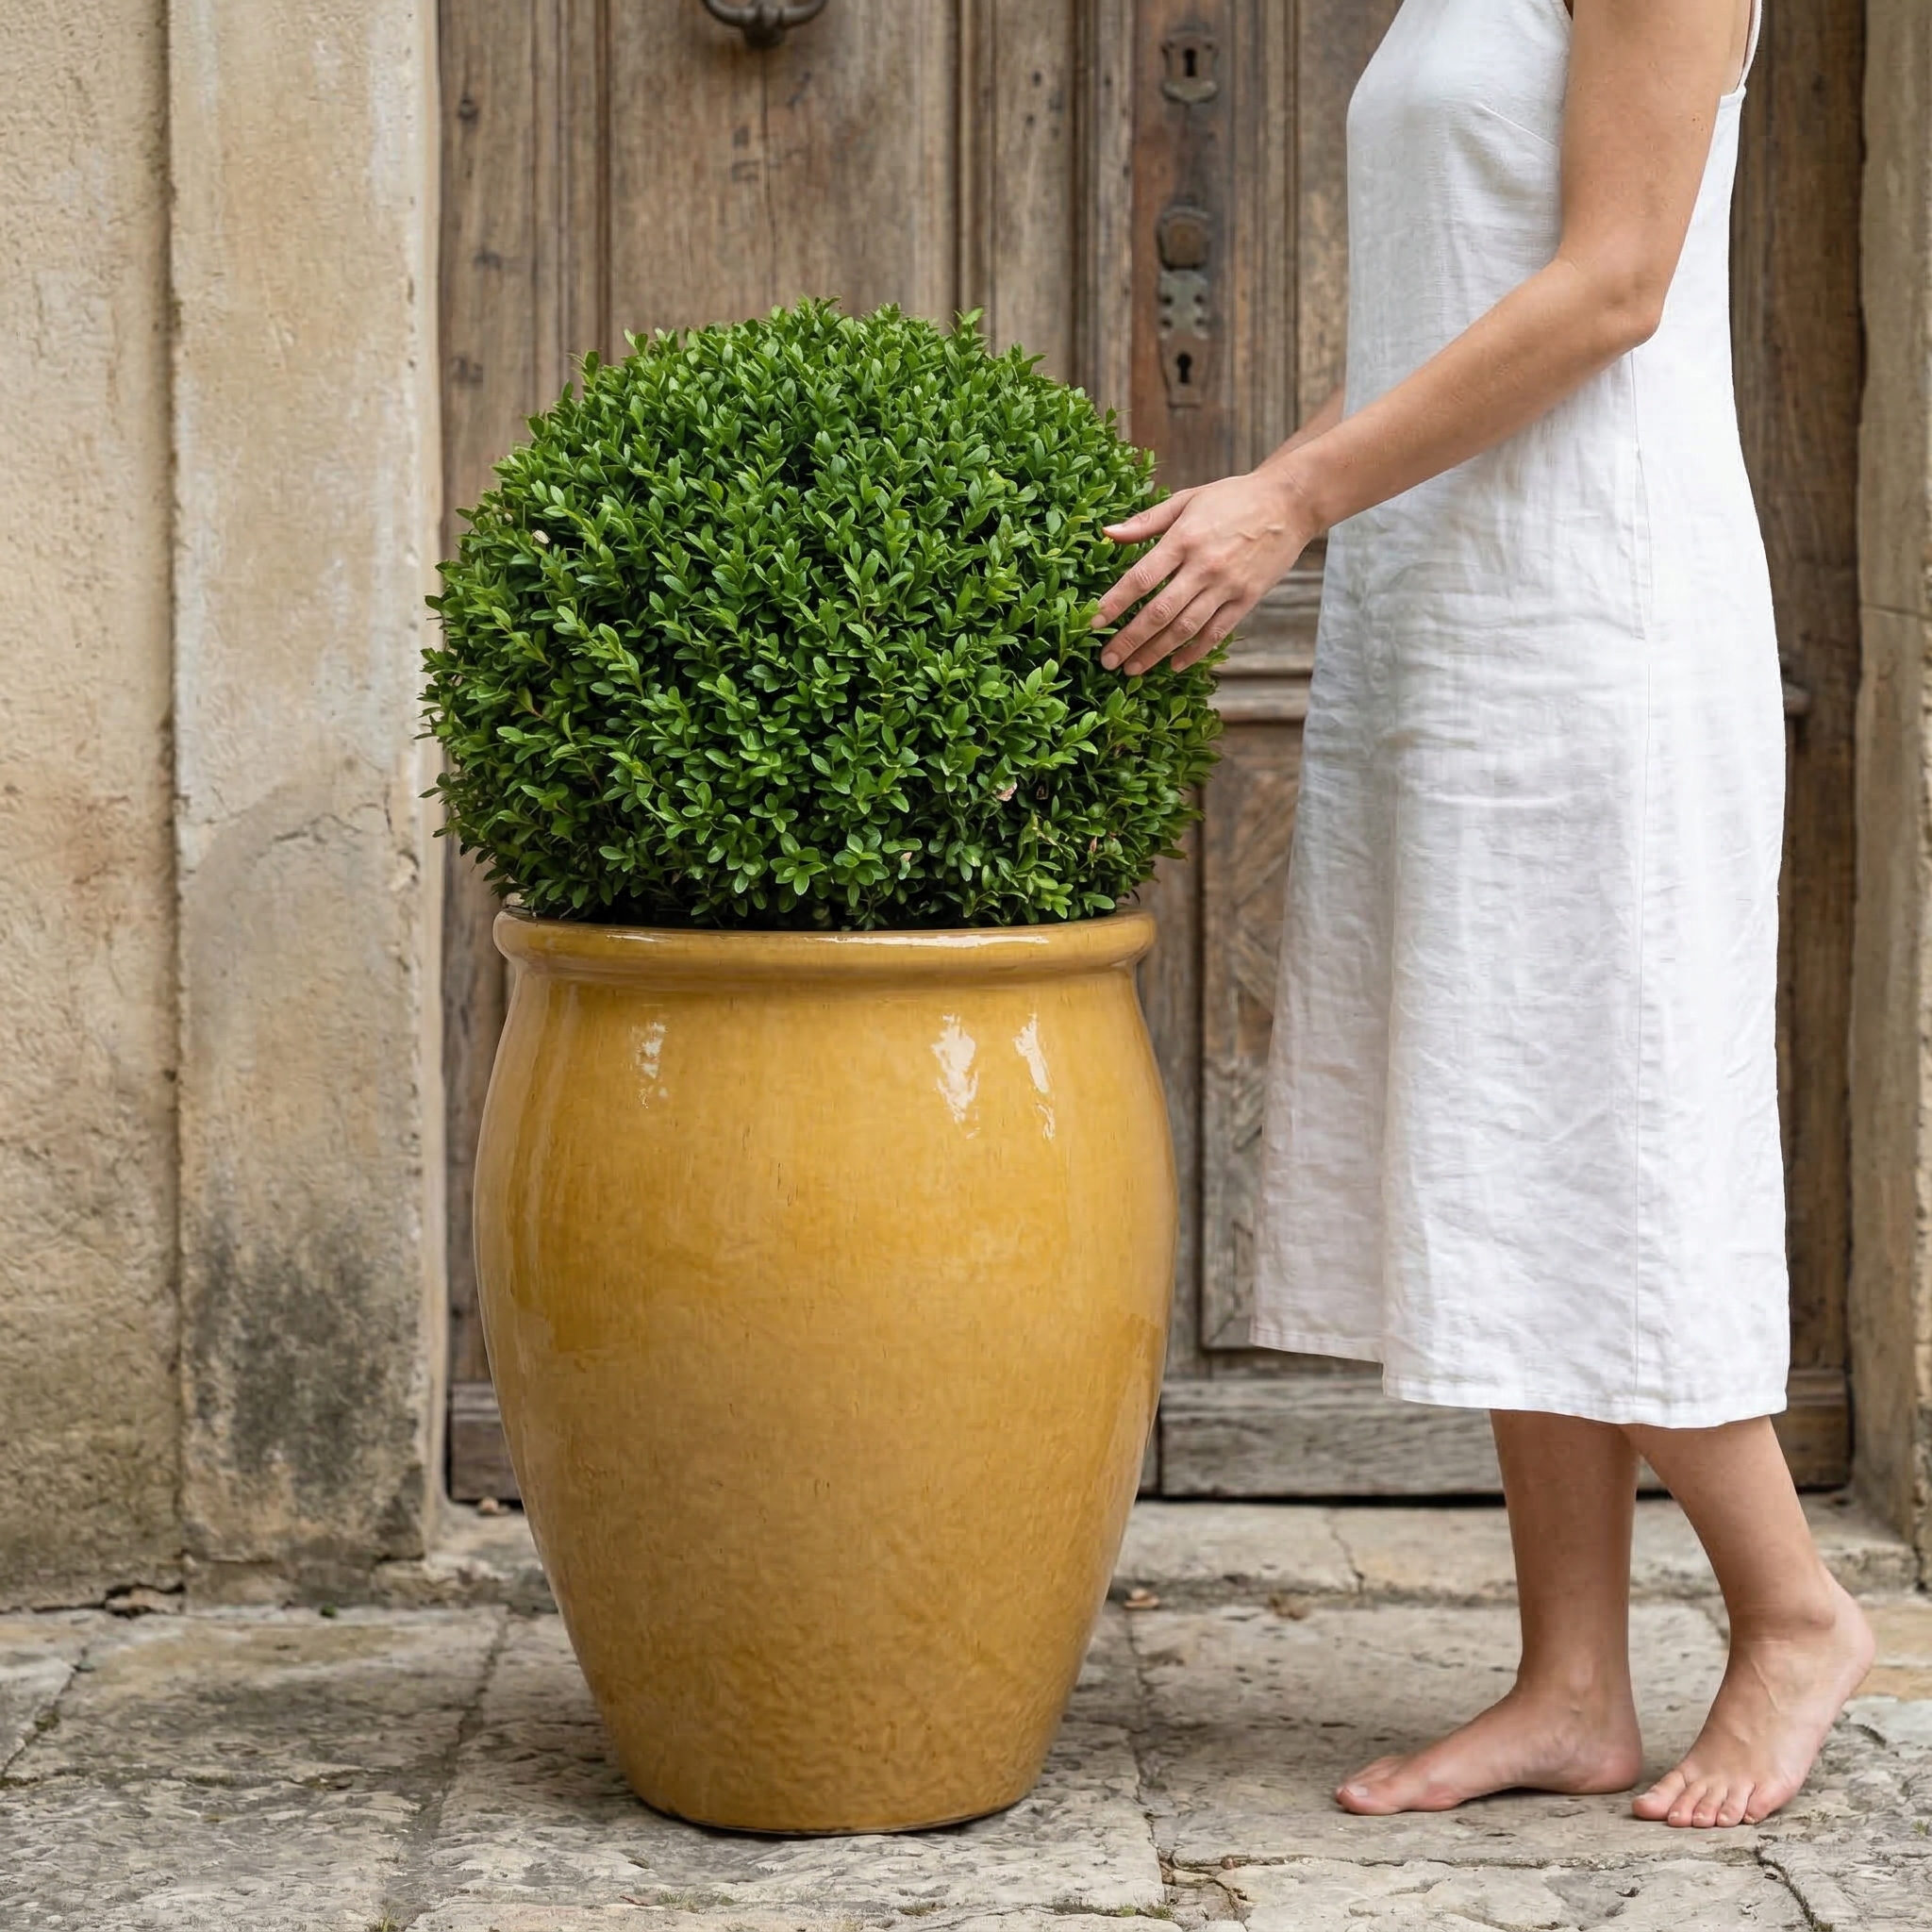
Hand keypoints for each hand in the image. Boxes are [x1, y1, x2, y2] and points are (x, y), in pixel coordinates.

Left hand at [1091, 462, 1318, 674]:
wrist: (1289, 503)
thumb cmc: (1233, 498)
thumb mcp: (1187, 499)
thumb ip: (1146, 521)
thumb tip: (1107, 533)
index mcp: (1184, 539)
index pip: (1141, 578)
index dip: (1115, 603)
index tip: (1094, 623)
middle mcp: (1204, 566)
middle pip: (1159, 611)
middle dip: (1130, 639)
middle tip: (1107, 660)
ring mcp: (1227, 586)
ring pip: (1185, 629)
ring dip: (1156, 653)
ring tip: (1133, 669)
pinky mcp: (1246, 600)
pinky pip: (1216, 633)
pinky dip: (1194, 652)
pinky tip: (1173, 665)